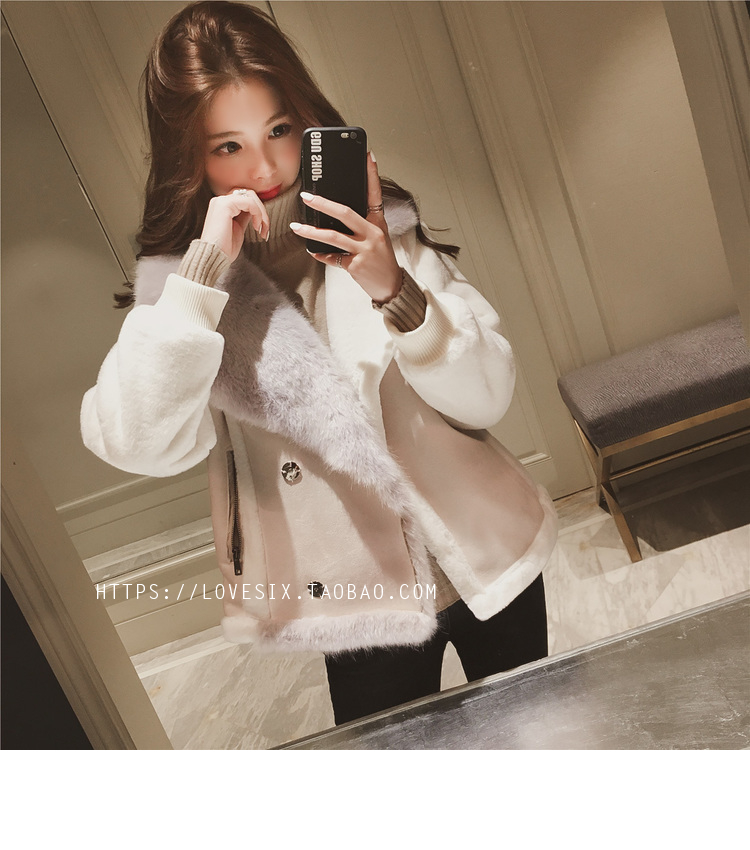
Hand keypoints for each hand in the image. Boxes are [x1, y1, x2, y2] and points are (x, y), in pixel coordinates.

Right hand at [200, 189, 269, 261]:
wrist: (214, 257)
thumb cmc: (224, 249)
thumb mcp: (238, 229)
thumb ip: (244, 217)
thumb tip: (255, 213)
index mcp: (223, 206)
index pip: (245, 199)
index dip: (258, 212)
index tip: (263, 230)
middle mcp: (220, 201)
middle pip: (249, 195)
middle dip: (262, 211)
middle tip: (265, 229)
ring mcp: (222, 201)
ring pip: (250, 196)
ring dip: (261, 212)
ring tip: (262, 229)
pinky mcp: (225, 205)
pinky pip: (249, 202)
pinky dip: (257, 213)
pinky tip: (256, 227)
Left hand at [290, 151, 401, 302]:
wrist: (391, 286)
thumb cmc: (382, 259)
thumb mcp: (377, 237)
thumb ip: (361, 225)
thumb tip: (336, 213)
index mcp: (378, 223)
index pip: (375, 193)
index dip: (371, 174)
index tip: (366, 156)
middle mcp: (372, 234)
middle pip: (345, 213)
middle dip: (323, 204)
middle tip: (307, 197)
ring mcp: (364, 250)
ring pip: (333, 237)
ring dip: (312, 232)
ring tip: (297, 227)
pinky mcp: (356, 266)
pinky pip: (333, 258)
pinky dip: (322, 255)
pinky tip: (313, 252)